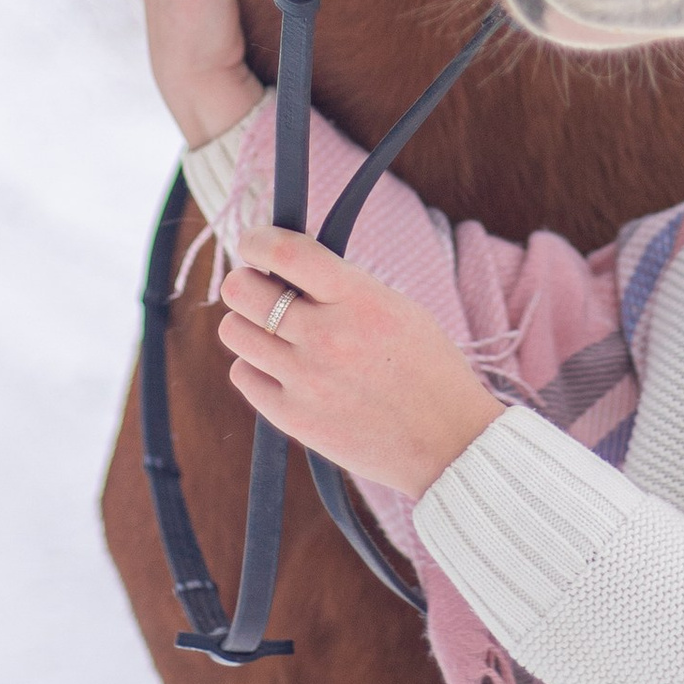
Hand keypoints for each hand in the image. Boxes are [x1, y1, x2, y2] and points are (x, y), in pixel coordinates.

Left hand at [216, 223, 503, 502]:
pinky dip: (257, 367)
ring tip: (277, 334)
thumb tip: (284, 266)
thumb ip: (341, 285)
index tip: (253, 243)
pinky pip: (243, 375)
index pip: (283, 253)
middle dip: (245, 284)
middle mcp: (326, 336)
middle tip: (261, 291)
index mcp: (358, 298)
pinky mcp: (293, 418)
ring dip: (249, 325)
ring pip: (234, 332)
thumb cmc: (428, 369)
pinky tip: (284, 369)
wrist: (449, 443)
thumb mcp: (396, 308)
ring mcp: (306, 380)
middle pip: (241, 292)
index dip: (257, 241)